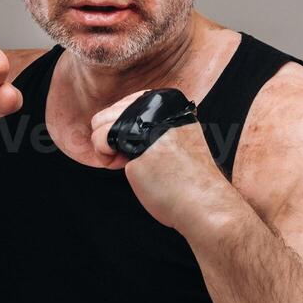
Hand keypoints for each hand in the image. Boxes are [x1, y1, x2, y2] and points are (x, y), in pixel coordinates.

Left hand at [89, 90, 236, 233]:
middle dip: (110, 136)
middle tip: (128, 157)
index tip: (140, 144)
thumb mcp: (177, 134)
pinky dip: (109, 162)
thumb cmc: (189, 175)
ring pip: (98, 126)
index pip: (125, 105)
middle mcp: (154, 108)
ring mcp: (142, 126)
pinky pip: (102, 147)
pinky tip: (132, 172)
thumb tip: (114, 118)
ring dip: (104, 148)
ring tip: (125, 162)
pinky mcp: (132, 145)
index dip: (125, 127)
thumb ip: (152, 122)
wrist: (204, 200)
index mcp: (167, 102)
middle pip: (107, 114)